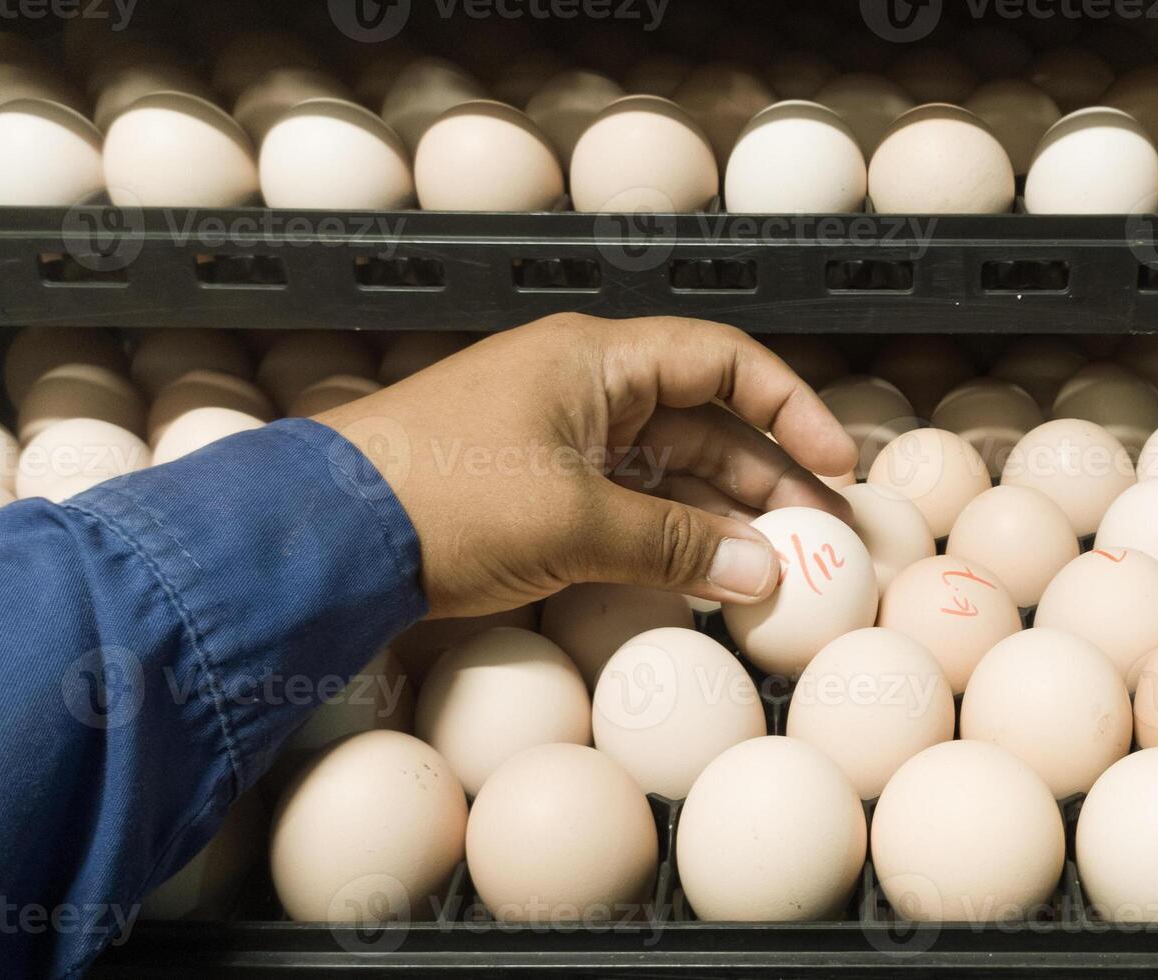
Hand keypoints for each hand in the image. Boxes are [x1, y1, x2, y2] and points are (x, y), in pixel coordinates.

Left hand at [316, 314, 857, 618]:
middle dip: (768, 476)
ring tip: (778, 565)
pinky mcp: (533, 488)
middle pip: (706, 421)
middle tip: (823, 532)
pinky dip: (669, 536)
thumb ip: (679, 547)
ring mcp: (558, 438)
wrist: (321, 533)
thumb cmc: (444, 497)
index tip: (836, 461)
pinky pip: (625, 503)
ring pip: (669, 469)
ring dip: (722, 516)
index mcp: (597, 359)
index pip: (723, 361)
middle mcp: (585, 387)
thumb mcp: (576, 524)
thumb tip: (762, 573)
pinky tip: (708, 574)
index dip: (790, 407)